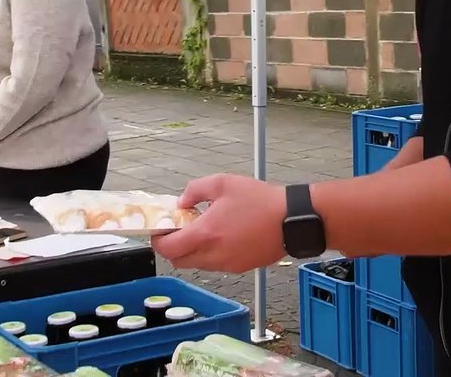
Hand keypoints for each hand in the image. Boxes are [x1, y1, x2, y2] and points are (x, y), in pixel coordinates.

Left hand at [151, 173, 286, 272]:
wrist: (292, 220)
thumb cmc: (260, 201)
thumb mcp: (222, 183)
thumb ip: (194, 191)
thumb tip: (181, 203)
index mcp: (205, 235)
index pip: (168, 249)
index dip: (158, 240)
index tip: (159, 229)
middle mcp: (213, 256)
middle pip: (179, 261)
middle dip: (173, 247)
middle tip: (178, 229)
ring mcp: (227, 265)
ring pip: (197, 264)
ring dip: (192, 250)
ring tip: (203, 229)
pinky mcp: (240, 268)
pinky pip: (215, 265)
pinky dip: (209, 254)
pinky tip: (221, 236)